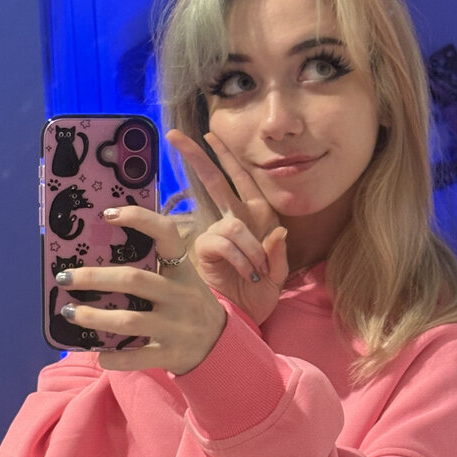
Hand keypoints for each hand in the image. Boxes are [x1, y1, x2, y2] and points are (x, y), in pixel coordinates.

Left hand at [56, 205, 225, 374]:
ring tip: (70, 312)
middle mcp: (180, 295)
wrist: (220, 345)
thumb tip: (97, 259)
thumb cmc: (188, 305)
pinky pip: (137, 356)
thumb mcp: (182, 279)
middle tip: (65, 277)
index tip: (107, 214)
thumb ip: (153, 267)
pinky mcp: (171, 353)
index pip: (167, 234)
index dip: (139, 219)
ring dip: (94, 317)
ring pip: (129, 320)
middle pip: (133, 279)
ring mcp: (176, 326)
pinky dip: (114, 356)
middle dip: (94, 277)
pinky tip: (98, 352)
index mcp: (182, 270)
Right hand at [167, 129, 288, 325]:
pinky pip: (225, 242)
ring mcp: (217, 236)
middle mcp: (235, 223)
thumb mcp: (278, 278)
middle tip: (176, 135)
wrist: (242, 323)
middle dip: (199, 157)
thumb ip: (280, 256)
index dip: (228, 157)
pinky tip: (247, 273)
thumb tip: (279, 232)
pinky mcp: (205, 250)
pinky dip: (241, 258)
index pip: (243, 181)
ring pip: (233, 224)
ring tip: (256, 273)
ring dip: (250, 249)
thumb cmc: (258, 299)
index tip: (209, 134)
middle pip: (218, 182)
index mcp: (257, 221)